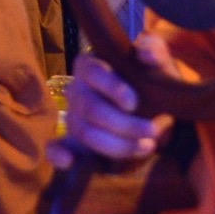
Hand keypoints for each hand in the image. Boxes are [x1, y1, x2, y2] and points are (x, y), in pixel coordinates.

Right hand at [49, 35, 182, 166]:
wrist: (156, 111)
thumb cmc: (152, 82)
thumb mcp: (159, 63)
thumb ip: (154, 51)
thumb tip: (146, 54)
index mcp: (91, 65)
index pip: (91, 72)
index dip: (111, 87)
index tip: (134, 103)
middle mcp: (77, 89)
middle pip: (90, 107)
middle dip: (124, 124)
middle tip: (153, 131)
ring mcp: (73, 116)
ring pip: (84, 131)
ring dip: (117, 144)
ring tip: (147, 146)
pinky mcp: (73, 141)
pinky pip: (55, 148)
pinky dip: (58, 155)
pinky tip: (70, 162)